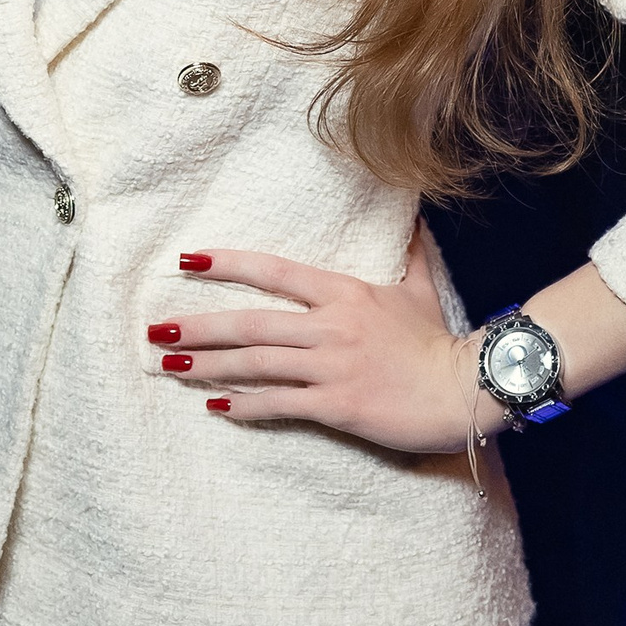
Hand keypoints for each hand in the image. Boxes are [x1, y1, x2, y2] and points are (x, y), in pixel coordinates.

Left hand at [148, 231, 493, 452]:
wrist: (469, 387)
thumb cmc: (441, 342)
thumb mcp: (422, 289)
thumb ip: (411, 253)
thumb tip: (414, 217)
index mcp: (343, 293)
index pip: (273, 271)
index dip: (227, 264)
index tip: (187, 260)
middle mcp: (330, 325)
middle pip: (250, 322)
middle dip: (198, 325)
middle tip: (156, 328)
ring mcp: (332, 365)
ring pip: (256, 363)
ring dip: (208, 365)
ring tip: (169, 365)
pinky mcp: (338, 404)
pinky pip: (280, 404)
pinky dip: (244, 406)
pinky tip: (216, 408)